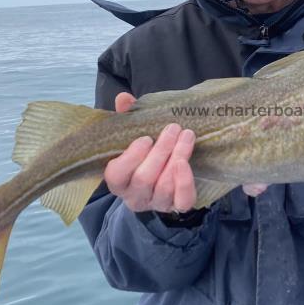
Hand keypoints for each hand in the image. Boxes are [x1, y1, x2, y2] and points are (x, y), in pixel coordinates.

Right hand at [104, 92, 196, 212]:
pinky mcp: (176, 206)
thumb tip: (123, 98)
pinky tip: (187, 162)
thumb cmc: (143, 154)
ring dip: (177, 157)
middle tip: (173, 128)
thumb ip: (127, 118)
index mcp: (118, 180)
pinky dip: (185, 182)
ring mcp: (156, 203)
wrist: (162, 179)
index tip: (146, 138)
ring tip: (187, 135)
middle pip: (144, 178)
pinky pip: (182, 201)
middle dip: (161, 151)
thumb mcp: (132, 136)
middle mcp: (134, 196)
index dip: (131, 157)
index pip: (116, 175)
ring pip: (165, 186)